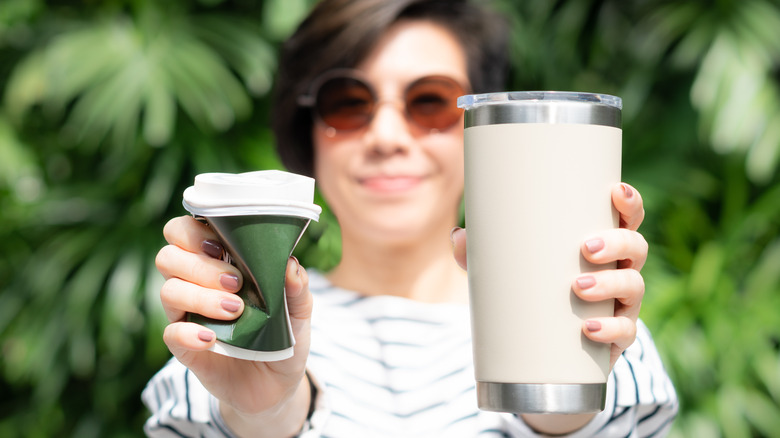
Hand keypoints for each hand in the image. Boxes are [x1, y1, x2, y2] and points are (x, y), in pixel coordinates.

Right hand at [155, 216, 312, 436]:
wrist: (277, 384)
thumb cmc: (284, 336)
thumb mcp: (300, 311)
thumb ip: (298, 287)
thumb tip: (290, 264)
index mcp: (219, 263)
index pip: (185, 231)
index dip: (194, 231)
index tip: (223, 245)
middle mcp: (196, 284)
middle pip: (168, 255)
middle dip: (200, 264)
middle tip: (236, 282)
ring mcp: (188, 315)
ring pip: (168, 290)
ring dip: (200, 295)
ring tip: (235, 310)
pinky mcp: (185, 347)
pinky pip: (171, 332)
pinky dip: (188, 332)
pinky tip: (211, 339)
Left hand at [451, 182, 646, 368]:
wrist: (545, 355)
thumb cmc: (532, 292)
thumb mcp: (507, 270)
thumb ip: (481, 253)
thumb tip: (459, 235)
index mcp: (602, 246)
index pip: (625, 218)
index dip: (628, 203)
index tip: (616, 191)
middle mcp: (619, 271)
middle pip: (636, 247)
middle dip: (617, 243)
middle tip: (586, 247)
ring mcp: (621, 305)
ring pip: (634, 287)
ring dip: (611, 283)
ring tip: (577, 285)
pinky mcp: (616, 338)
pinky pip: (626, 332)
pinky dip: (611, 329)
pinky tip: (589, 328)